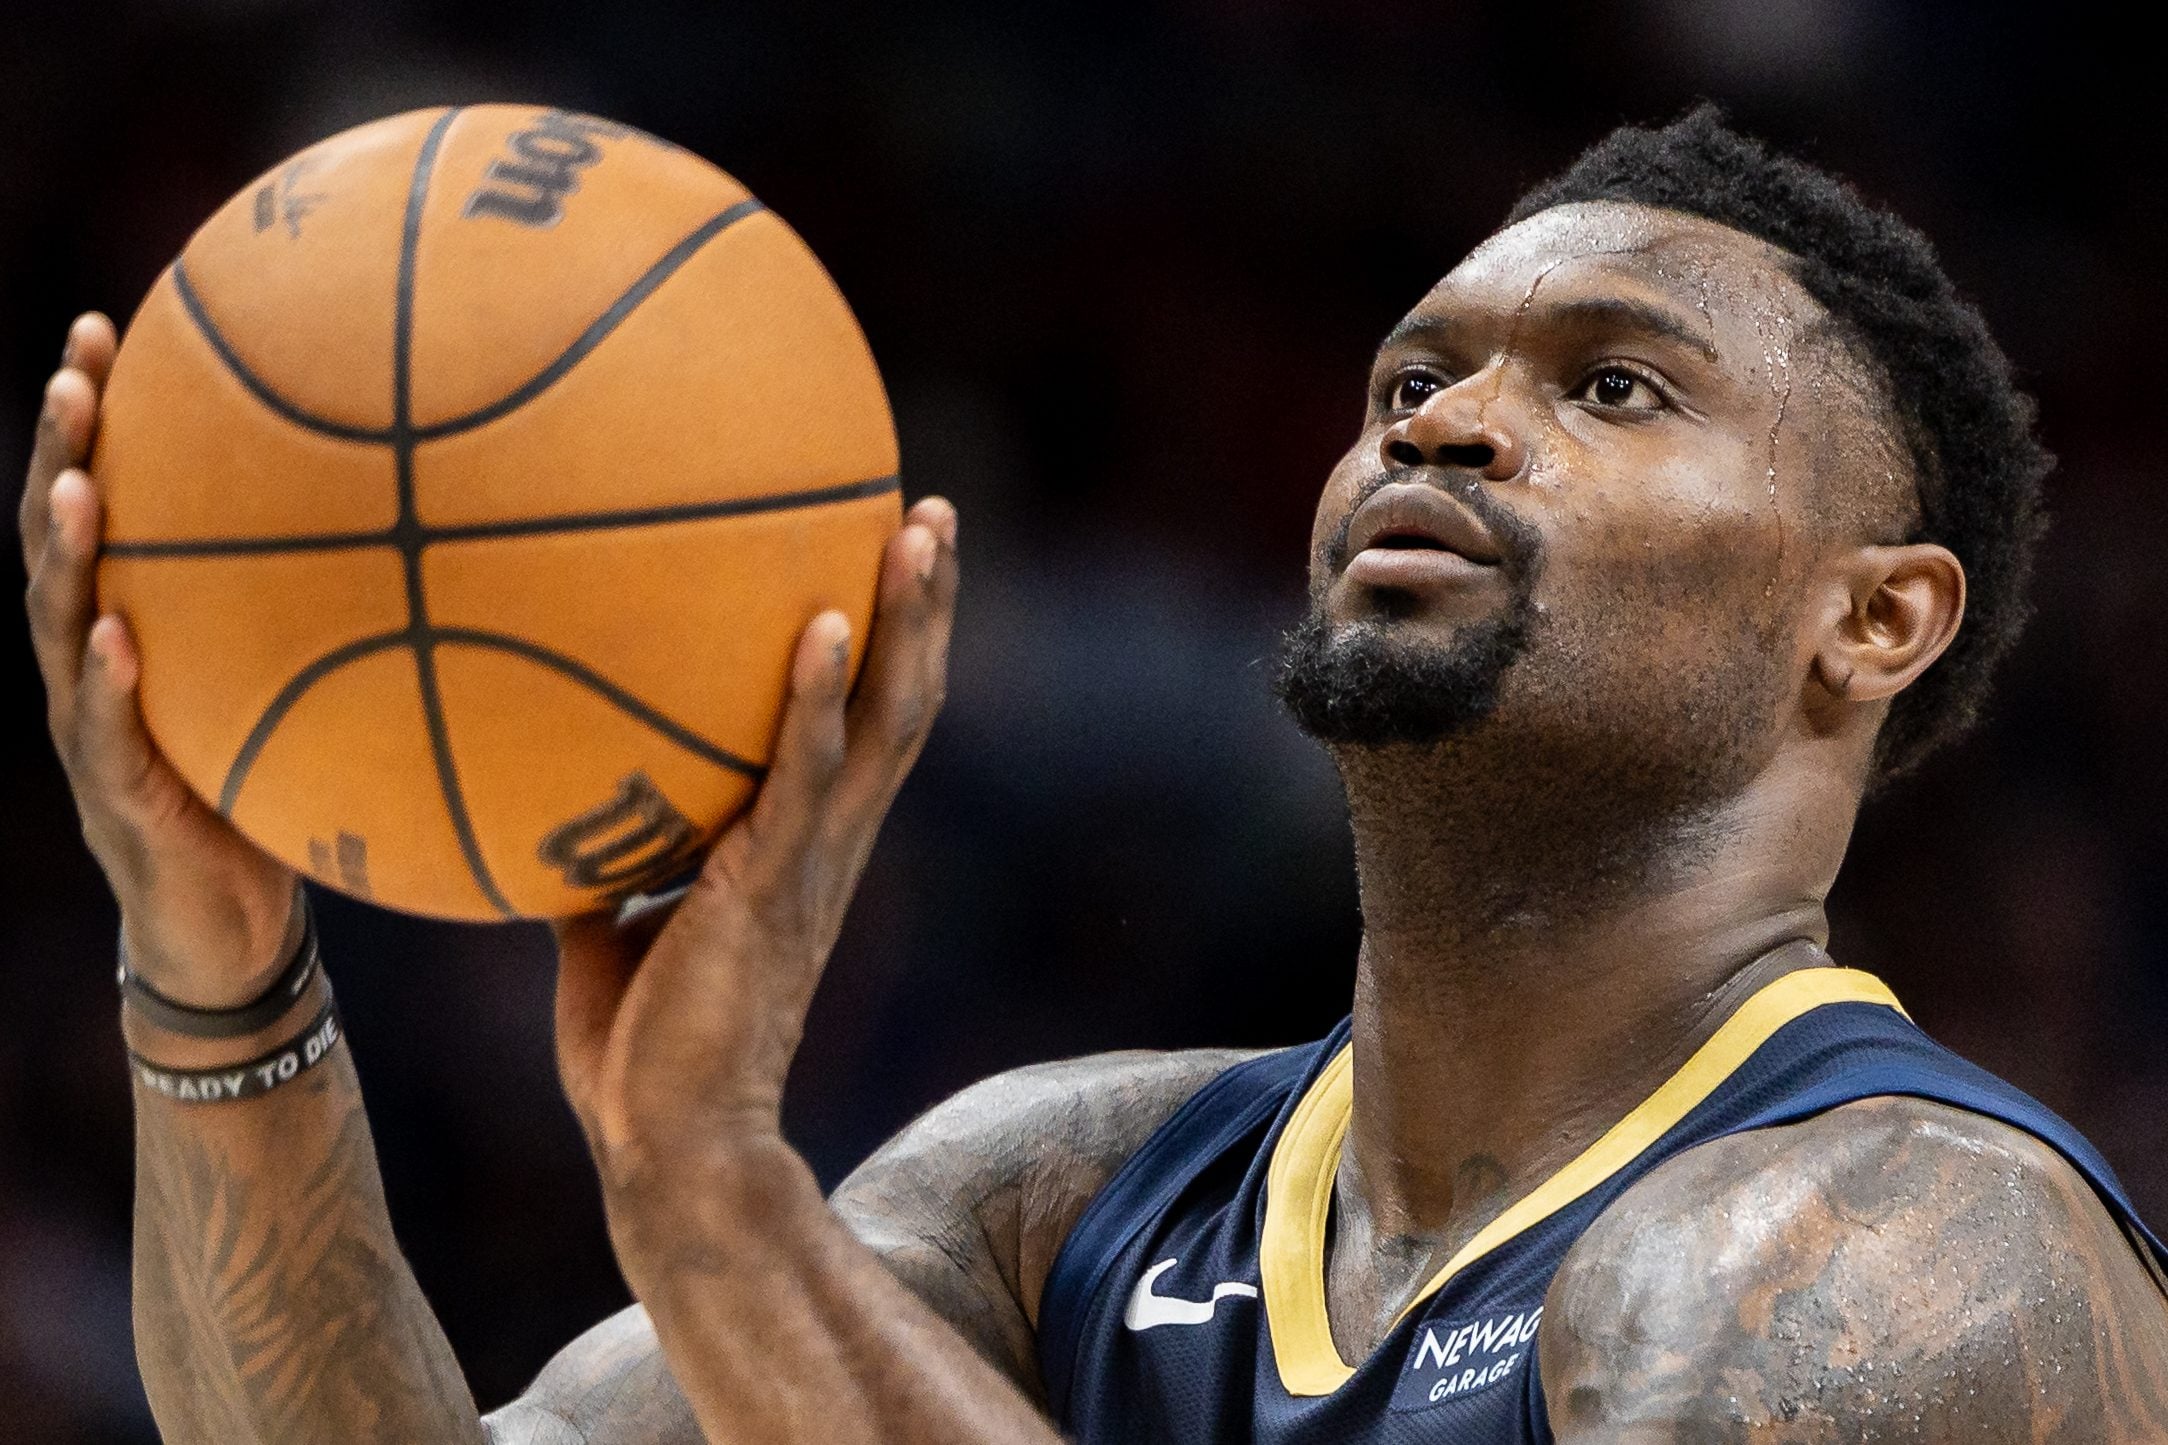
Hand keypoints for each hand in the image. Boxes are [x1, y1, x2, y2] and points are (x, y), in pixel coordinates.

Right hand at [21, 313, 297, 1008]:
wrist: (228, 926)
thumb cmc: (267, 786)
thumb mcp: (295, 685)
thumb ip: (326, 614)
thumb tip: (441, 524)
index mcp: (133, 617)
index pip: (104, 495)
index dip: (94, 414)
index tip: (107, 323)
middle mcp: (93, 656)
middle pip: (59, 534)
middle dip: (61, 449)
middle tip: (75, 371)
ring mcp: (88, 724)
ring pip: (56, 621)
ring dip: (65, 550)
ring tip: (78, 485)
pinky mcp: (115, 792)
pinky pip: (103, 731)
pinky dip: (104, 682)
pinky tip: (111, 637)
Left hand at [553, 496, 958, 1208]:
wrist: (670, 1144)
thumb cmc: (645, 1052)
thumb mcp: (609, 934)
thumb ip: (601, 863)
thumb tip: (541, 805)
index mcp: (806, 849)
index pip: (867, 727)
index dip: (890, 645)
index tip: (888, 556)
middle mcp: (831, 843)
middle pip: (906, 701)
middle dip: (927, 606)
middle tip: (933, 510)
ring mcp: (812, 862)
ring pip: (888, 721)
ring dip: (910, 620)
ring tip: (919, 527)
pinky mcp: (770, 886)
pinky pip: (805, 775)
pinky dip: (817, 697)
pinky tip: (820, 621)